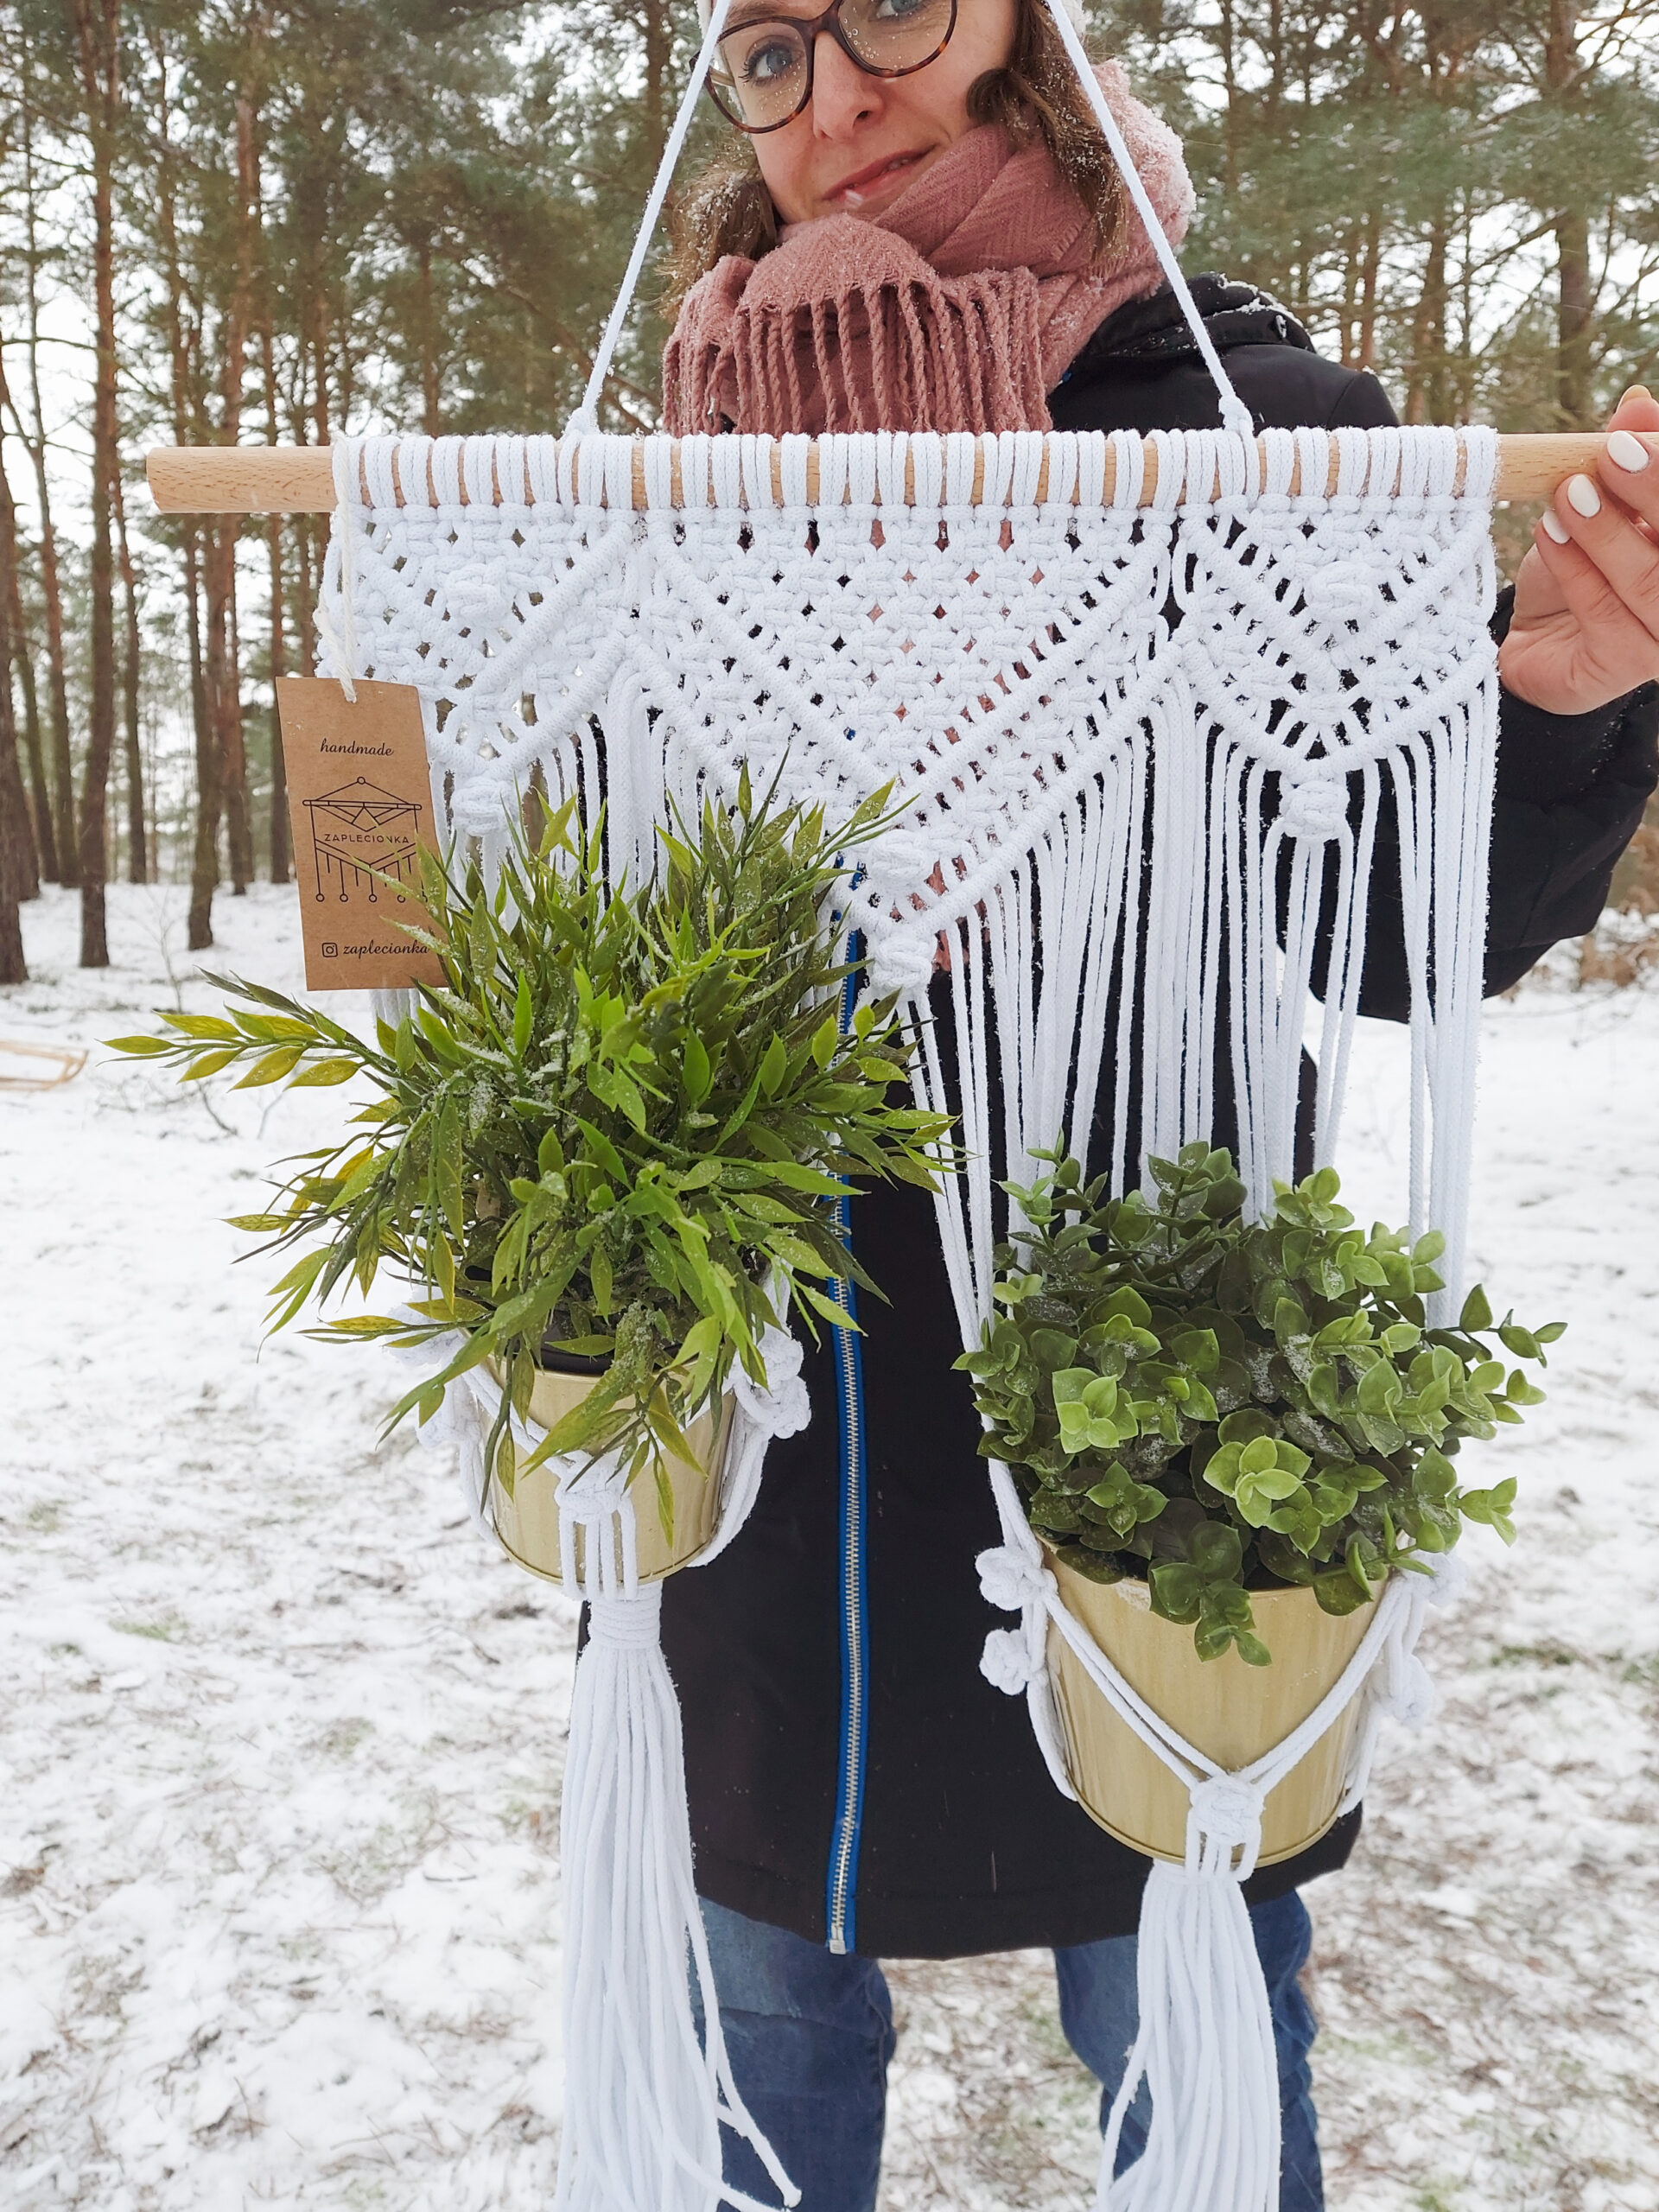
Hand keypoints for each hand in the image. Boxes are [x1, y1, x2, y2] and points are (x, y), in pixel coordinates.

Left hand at [1498, 385, 1658, 717]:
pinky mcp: (1625, 665)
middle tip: (1609, 455)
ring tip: (1567, 494)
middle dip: (1653, 491)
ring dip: (1607, 531)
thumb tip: (1637, 403)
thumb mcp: (1600, 503)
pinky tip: (1549, 536)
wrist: (1533, 642)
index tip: (1632, 432)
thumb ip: (1624, 457)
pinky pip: (1605, 616)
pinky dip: (1576, 571)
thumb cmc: (1578, 566)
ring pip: (1651, 581)